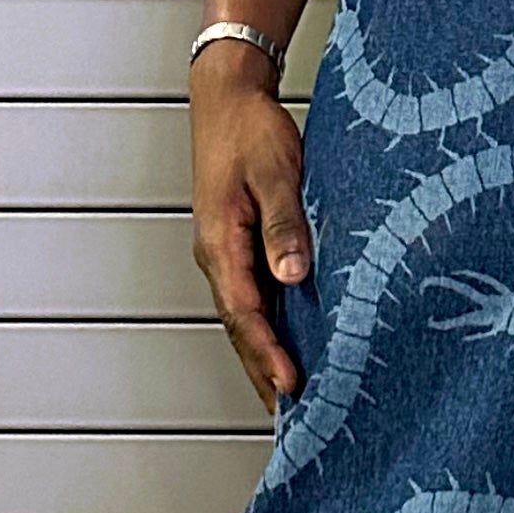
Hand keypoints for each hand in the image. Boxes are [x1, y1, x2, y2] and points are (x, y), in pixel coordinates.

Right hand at [190, 57, 310, 409]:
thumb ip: (284, 224)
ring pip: (246, 317)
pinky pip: (255, 297)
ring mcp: (226, 253)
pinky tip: (291, 342)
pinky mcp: (240, 244)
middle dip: (265, 372)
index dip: (269, 354)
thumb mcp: (275, 172)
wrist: (228, 96)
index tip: (293, 385)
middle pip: (241, 328)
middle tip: (295, 417)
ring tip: (294, 396)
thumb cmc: (250, 130)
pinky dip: (270, 326)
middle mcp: (218, 256)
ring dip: (266, 355)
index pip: (245, 314)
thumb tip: (294, 276)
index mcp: (220, 243)